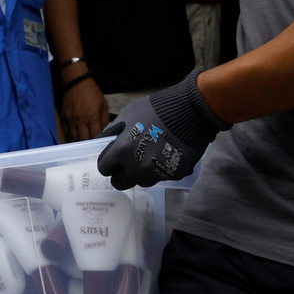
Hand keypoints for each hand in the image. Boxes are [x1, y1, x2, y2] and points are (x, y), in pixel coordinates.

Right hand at [60, 76, 110, 141]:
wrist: (76, 82)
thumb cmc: (92, 93)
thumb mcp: (103, 104)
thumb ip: (105, 119)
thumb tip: (108, 132)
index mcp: (93, 117)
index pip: (95, 136)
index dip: (98, 143)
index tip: (100, 146)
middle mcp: (81, 121)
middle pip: (84, 140)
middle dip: (88, 146)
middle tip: (91, 148)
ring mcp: (71, 120)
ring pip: (74, 138)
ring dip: (79, 143)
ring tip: (83, 147)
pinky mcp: (64, 118)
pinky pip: (66, 132)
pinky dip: (70, 137)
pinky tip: (75, 139)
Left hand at [96, 70, 230, 189]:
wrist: (190, 111)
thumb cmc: (156, 109)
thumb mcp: (128, 115)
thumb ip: (112, 132)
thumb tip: (103, 142)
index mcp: (122, 151)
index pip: (104, 168)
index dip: (107, 163)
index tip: (112, 159)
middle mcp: (137, 167)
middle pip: (120, 183)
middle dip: (121, 175)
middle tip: (128, 164)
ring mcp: (156, 173)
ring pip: (141, 182)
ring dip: (141, 174)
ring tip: (149, 157)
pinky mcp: (173, 175)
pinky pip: (160, 177)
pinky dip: (160, 170)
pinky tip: (165, 155)